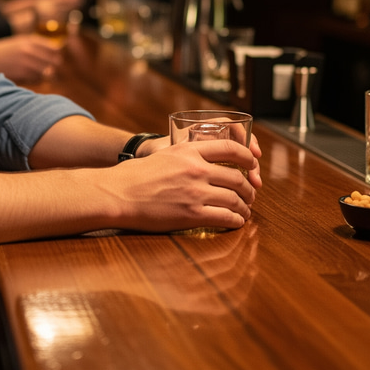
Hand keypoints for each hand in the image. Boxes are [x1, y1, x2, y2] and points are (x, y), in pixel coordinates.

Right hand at [0, 34, 62, 83]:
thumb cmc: (3, 52)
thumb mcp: (19, 42)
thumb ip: (35, 44)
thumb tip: (56, 49)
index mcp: (29, 40)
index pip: (54, 48)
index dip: (57, 54)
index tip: (55, 57)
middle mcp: (29, 50)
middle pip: (53, 60)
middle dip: (53, 65)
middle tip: (51, 68)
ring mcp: (25, 62)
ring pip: (47, 71)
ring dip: (46, 74)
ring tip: (40, 74)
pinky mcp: (21, 74)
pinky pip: (37, 79)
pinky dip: (37, 79)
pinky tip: (31, 78)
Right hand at [114, 138, 260, 230]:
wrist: (117, 194)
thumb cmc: (134, 176)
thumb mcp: (163, 156)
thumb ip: (185, 157)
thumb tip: (205, 165)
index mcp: (188, 151)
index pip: (230, 148)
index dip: (247, 157)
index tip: (252, 164)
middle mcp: (195, 169)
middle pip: (237, 178)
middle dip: (248, 188)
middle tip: (250, 194)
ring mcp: (195, 192)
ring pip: (235, 199)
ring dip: (245, 207)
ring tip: (244, 211)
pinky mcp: (192, 214)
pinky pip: (225, 217)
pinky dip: (236, 220)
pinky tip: (235, 221)